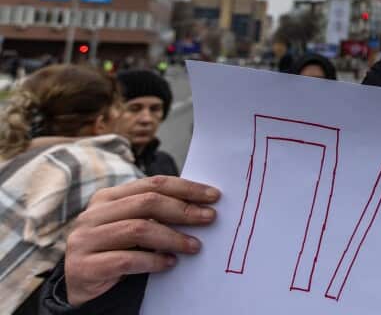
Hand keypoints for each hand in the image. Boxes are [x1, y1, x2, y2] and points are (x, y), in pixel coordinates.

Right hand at [64, 176, 220, 305]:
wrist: (78, 286)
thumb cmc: (113, 251)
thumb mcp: (131, 225)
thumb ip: (154, 213)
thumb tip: (200, 205)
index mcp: (108, 197)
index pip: (153, 184)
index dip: (186, 188)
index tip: (213, 196)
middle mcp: (93, 214)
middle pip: (147, 202)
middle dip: (184, 210)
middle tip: (209, 218)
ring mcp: (85, 239)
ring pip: (138, 229)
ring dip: (173, 237)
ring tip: (194, 246)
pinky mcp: (84, 266)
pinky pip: (126, 259)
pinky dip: (153, 260)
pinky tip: (169, 263)